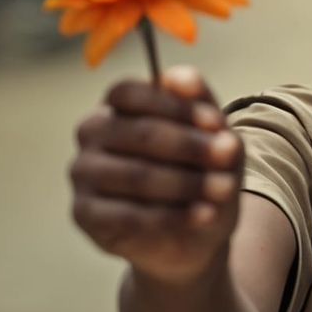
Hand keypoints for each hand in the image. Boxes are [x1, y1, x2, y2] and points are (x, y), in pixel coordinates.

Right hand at [70, 66, 243, 286]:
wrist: (193, 231)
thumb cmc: (199, 170)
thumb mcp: (213, 136)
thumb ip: (201, 104)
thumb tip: (186, 79)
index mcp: (116, 104)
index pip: (131, 93)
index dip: (176, 106)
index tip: (217, 124)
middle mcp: (91, 132)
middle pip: (139, 133)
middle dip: (191, 146)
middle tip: (229, 157)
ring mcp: (83, 173)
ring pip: (137, 175)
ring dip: (188, 183)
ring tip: (225, 189)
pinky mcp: (84, 214)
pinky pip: (129, 215)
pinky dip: (174, 216)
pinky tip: (205, 215)